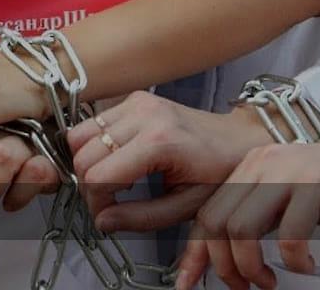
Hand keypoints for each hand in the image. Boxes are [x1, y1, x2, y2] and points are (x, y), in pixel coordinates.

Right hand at [67, 92, 270, 233]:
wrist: (241, 140)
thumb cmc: (221, 174)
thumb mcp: (186, 207)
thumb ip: (141, 218)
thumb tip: (102, 221)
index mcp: (160, 142)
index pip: (98, 176)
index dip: (95, 202)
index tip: (106, 216)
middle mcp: (144, 115)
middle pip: (83, 155)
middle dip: (88, 186)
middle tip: (107, 203)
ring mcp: (137, 102)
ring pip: (79, 136)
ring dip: (86, 163)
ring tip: (111, 181)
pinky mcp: (133, 99)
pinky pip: (92, 123)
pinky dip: (93, 145)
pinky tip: (116, 162)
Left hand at [176, 135, 319, 289]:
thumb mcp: (289, 198)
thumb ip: (259, 216)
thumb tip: (228, 253)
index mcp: (249, 167)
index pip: (206, 213)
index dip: (195, 252)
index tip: (187, 281)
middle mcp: (261, 165)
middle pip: (216, 223)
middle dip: (223, 266)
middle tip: (243, 286)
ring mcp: (287, 172)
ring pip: (241, 229)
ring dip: (251, 267)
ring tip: (270, 281)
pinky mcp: (317, 184)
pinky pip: (289, 234)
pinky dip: (293, 260)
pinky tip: (305, 264)